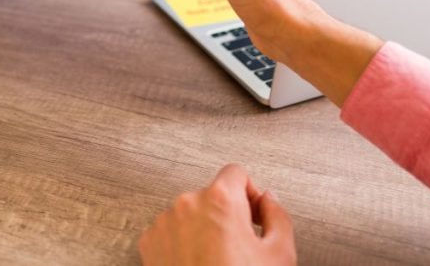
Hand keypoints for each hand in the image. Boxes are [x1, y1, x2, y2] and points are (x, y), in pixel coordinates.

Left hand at [140, 164, 295, 265]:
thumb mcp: (279, 254)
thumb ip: (277, 215)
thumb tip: (269, 200)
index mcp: (219, 199)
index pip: (236, 173)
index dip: (250, 193)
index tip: (253, 213)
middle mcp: (187, 204)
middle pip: (212, 195)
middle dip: (226, 215)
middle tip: (239, 246)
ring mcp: (164, 223)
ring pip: (190, 214)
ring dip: (203, 229)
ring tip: (217, 261)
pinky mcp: (149, 243)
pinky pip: (171, 232)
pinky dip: (183, 244)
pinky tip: (198, 265)